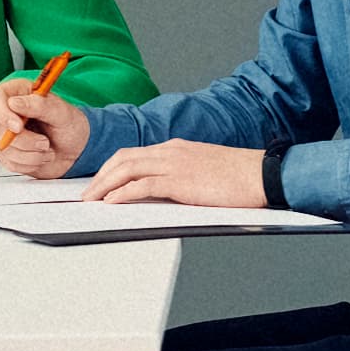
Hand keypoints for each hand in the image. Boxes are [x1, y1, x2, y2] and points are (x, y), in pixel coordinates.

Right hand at [0, 79, 88, 177]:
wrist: (77, 149)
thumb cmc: (69, 125)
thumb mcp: (61, 112)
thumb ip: (39, 105)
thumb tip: (14, 103)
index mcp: (18, 93)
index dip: (3, 113)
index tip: (19, 126)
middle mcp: (7, 114)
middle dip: (25, 140)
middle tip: (45, 142)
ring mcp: (5, 135)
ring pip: (5, 149)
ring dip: (32, 154)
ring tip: (47, 147)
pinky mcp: (8, 155)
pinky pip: (11, 163)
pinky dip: (31, 164)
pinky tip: (42, 156)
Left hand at [83, 139, 264, 207]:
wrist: (262, 174)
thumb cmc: (239, 176)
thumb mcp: (203, 169)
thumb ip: (181, 174)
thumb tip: (164, 190)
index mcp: (176, 148)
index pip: (132, 153)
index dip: (110, 168)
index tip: (99, 183)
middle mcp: (171, 151)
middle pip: (123, 159)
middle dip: (100, 177)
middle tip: (87, 195)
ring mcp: (175, 164)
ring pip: (127, 169)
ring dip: (104, 186)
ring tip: (92, 201)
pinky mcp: (181, 181)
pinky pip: (143, 185)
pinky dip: (123, 193)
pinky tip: (111, 203)